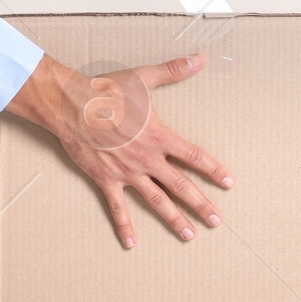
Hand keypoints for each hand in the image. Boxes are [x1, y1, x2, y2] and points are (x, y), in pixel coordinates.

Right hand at [4, 52, 233, 248]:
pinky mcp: (106, 180)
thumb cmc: (106, 91)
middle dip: (201, 204)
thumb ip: (173, 70)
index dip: (214, 170)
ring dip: (174, 219)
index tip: (229, 183)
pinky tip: (132, 243)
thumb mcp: (142, 78)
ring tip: (189, 235)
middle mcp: (147, 158)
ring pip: (156, 200)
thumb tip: (199, 58)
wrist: (71, 105)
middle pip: (181, 185)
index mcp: (159, 135)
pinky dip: (125, 226)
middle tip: (217, 221)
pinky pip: (118, 208)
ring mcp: (127, 172)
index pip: (194, 157)